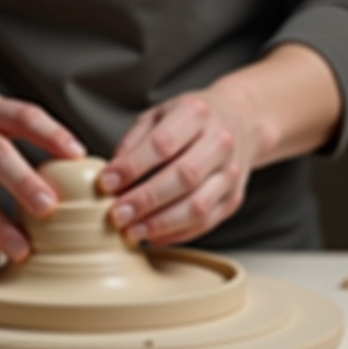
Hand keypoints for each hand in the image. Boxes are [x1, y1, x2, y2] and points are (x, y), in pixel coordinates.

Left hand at [99, 85, 262, 245]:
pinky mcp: (234, 197)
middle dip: (146, 200)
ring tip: (133, 231)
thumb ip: (133, 143)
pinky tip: (153, 235)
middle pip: (183, 177)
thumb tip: (111, 176)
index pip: (162, 143)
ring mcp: (231, 172)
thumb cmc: (191, 119)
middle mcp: (219, 142)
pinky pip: (206, 223)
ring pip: (198, 206)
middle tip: (117, 215)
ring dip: (161, 224)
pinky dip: (177, 234)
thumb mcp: (158, 115)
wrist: (240, 120)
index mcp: (196, 113)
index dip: (132, 166)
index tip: (106, 183)